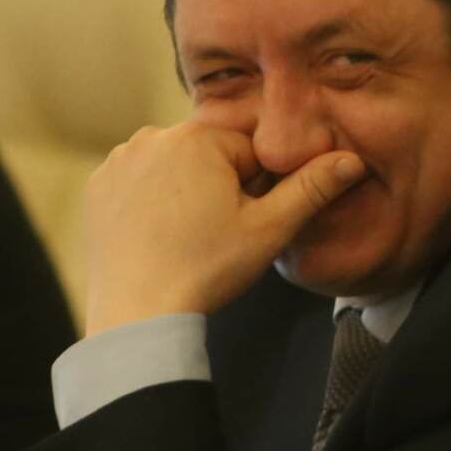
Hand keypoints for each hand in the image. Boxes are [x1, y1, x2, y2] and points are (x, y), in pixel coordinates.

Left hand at [81, 121, 364, 333]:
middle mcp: (153, 136)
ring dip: (187, 190)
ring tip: (188, 237)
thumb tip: (352, 159)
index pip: (250, 151)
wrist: (137, 314)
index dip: (259, 188)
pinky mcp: (98, 186)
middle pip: (210, 155)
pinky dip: (152, 202)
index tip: (247, 222)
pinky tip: (160, 236)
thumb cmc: (206, 270)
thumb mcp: (269, 230)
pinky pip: (139, 182)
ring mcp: (119, 160)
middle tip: (218, 234)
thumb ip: (312, 188)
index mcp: (198, 137)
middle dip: (222, 186)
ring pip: (174, 167)